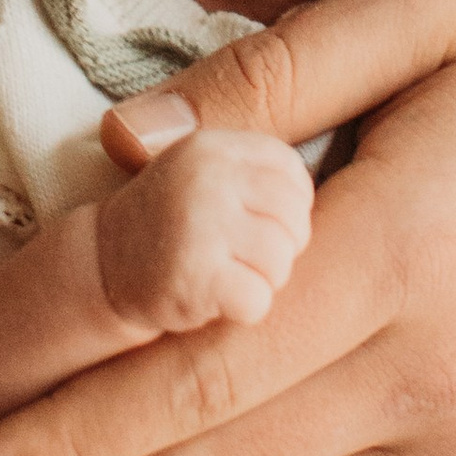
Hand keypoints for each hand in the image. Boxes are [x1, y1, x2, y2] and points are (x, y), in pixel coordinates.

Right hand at [94, 118, 314, 334]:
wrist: (103, 269)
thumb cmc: (178, 224)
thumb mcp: (215, 175)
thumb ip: (266, 175)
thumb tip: (351, 193)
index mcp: (216, 144)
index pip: (294, 177)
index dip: (290, 211)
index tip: (261, 228)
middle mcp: (207, 173)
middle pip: (294, 220)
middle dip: (280, 250)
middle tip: (240, 259)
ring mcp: (198, 221)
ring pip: (280, 262)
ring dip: (260, 282)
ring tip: (224, 276)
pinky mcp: (193, 274)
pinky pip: (257, 301)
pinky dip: (241, 311)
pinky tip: (211, 301)